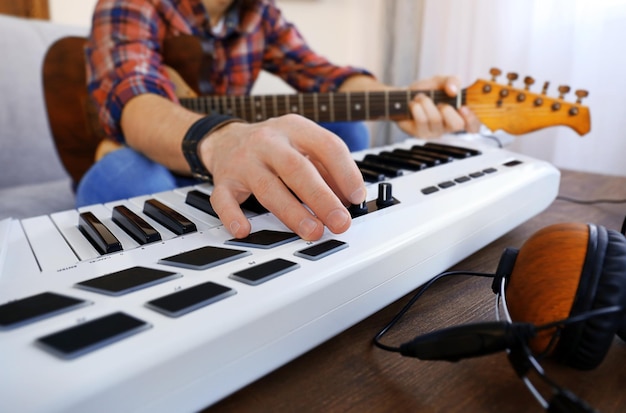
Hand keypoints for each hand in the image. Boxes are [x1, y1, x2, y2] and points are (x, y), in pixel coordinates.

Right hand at [199, 114, 366, 240]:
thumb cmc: (273, 146)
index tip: (357, 197)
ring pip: (268, 187)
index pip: (327, 145)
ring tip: (313, 231)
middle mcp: (268, 141)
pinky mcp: (223, 180)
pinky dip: (233, 216)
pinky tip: (245, 229)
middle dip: (322, 198)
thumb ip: (326, 168)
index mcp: (295, 128)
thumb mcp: (302, 144)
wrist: (225, 139)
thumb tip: (349, 199)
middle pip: (297, 168)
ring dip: (292, 212)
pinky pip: (224, 199)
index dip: (346, 172)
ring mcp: (243, 161)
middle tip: (340, 221)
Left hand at [397, 75, 480, 137]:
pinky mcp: (420, 133)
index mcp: (459, 115)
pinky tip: (414, 104)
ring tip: (421, 98)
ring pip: (436, 120)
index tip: (463, 108)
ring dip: (427, 103)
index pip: (474, 125)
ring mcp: (434, 132)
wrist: (404, 96)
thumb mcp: (441, 81)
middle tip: (439, 102)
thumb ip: (452, 80)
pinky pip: (422, 120)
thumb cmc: (427, 90)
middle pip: (457, 125)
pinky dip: (417, 107)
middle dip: (447, 109)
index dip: (472, 119)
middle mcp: (448, 126)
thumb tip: (454, 90)